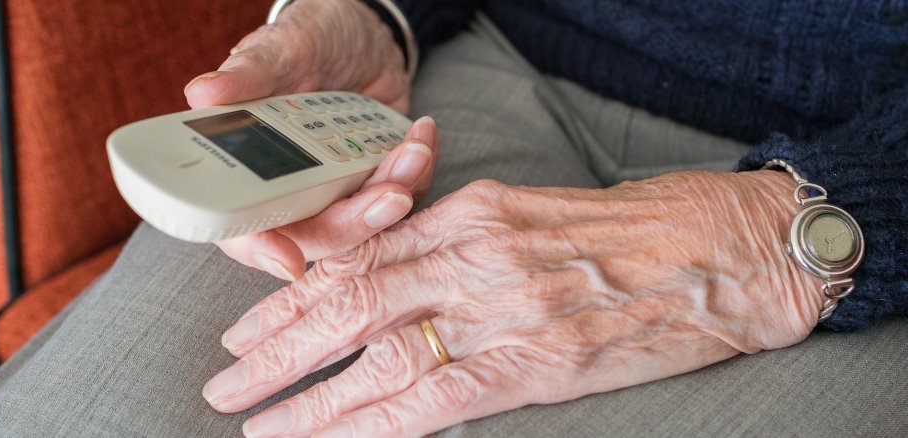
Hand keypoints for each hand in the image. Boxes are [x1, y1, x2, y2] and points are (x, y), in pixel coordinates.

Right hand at [183, 0, 431, 278]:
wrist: (361, 31)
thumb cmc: (308, 39)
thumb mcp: (280, 49)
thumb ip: (250, 75)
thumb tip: (202, 94)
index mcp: (250, 171)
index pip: (244, 229)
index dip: (262, 250)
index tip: (289, 261)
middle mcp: (293, 191)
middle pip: (318, 236)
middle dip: (357, 222)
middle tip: (391, 195)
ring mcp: (339, 189)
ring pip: (367, 222)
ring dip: (397, 192)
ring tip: (413, 150)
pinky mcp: (378, 180)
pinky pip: (404, 195)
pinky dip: (419, 172)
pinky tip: (422, 137)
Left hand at [203, 171, 823, 436]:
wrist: (721, 251)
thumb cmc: (633, 228)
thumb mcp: (534, 211)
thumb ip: (463, 241)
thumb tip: (399, 278)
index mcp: (474, 212)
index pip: (362, 257)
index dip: (297, 295)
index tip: (251, 327)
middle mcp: (476, 256)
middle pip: (352, 303)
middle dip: (278, 347)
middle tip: (224, 384)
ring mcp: (503, 310)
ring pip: (380, 357)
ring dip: (311, 398)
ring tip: (257, 426)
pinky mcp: (536, 364)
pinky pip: (436, 400)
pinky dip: (375, 425)